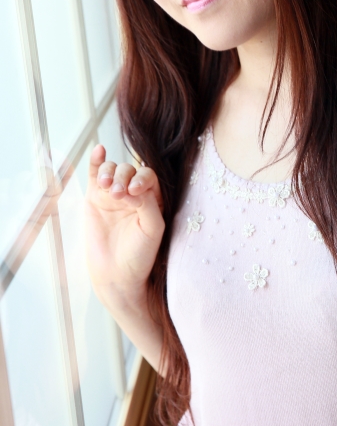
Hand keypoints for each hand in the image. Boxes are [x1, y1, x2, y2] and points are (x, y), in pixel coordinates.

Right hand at [84, 145, 164, 300]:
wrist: (116, 275)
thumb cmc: (140, 255)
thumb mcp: (152, 228)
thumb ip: (147, 203)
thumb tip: (132, 187)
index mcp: (153, 199)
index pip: (149, 177)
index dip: (141, 179)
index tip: (134, 193)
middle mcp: (134, 194)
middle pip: (130, 171)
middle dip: (124, 177)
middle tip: (118, 195)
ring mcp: (113, 195)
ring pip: (113, 171)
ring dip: (111, 172)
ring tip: (108, 187)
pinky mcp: (94, 199)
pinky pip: (95, 175)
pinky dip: (97, 162)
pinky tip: (99, 150)